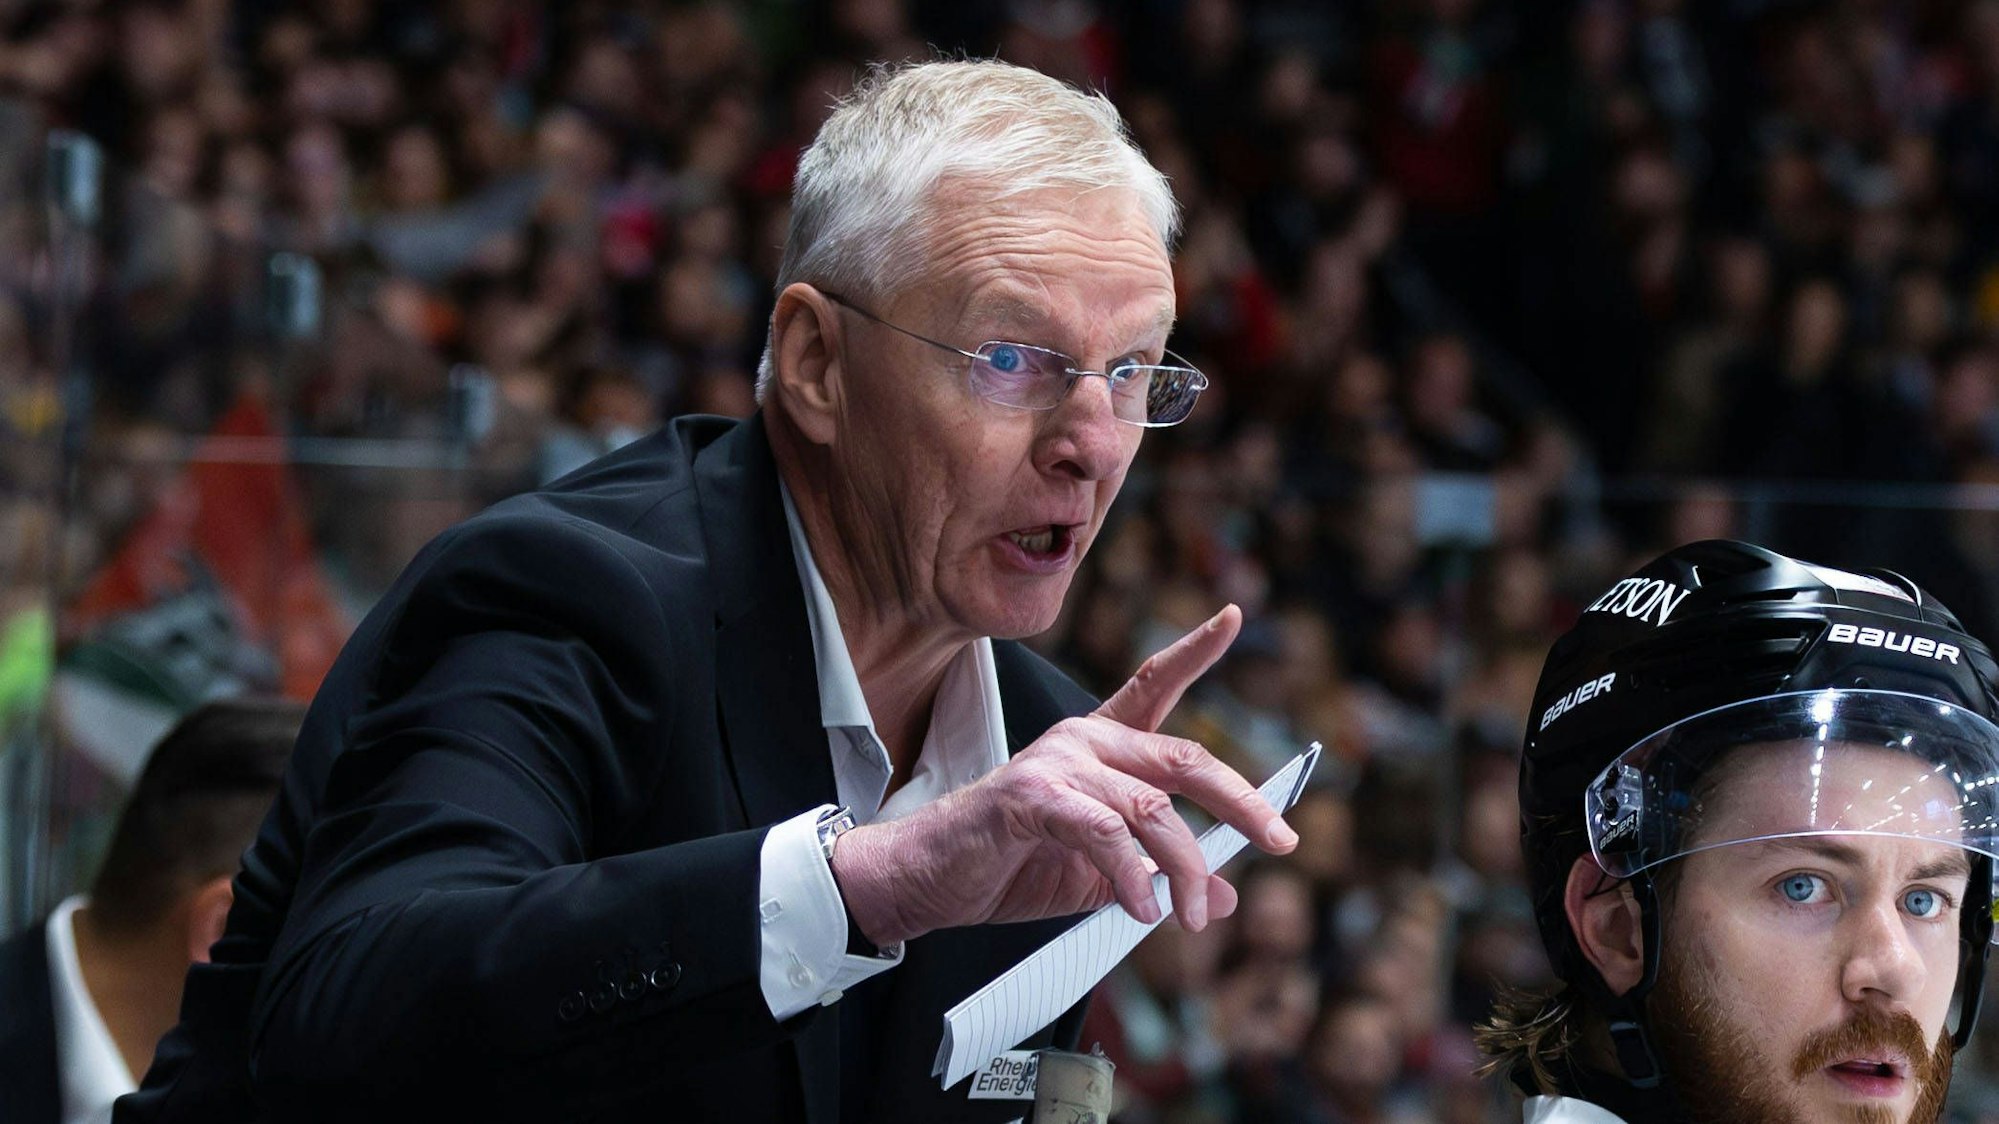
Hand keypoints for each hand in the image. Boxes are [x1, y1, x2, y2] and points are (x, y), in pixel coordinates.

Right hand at [830, 604, 1298, 944]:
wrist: (926, 877)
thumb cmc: (1007, 863)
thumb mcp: (1100, 878)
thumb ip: (1158, 875)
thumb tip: (1222, 899)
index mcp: (1100, 746)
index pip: (1154, 684)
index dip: (1196, 650)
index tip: (1232, 615)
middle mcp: (1084, 739)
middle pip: (1183, 756)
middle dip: (1240, 801)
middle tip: (1279, 841)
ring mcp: (1058, 763)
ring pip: (1152, 808)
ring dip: (1183, 867)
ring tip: (1188, 917)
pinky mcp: (1031, 796)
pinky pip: (1103, 832)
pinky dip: (1129, 875)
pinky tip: (1140, 908)